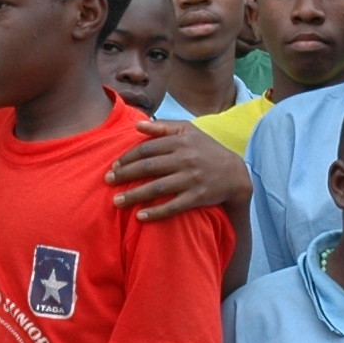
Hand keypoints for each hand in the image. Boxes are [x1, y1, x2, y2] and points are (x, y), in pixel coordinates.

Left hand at [107, 120, 248, 220]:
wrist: (235, 174)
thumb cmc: (207, 150)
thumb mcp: (189, 131)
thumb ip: (163, 127)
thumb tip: (137, 125)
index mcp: (181, 142)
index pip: (147, 149)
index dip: (128, 157)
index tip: (114, 165)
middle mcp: (185, 159)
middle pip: (148, 167)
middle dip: (125, 174)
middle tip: (107, 181)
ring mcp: (191, 179)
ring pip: (158, 187)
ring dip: (135, 195)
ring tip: (116, 202)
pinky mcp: (197, 197)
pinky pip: (174, 206)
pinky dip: (157, 212)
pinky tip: (140, 216)